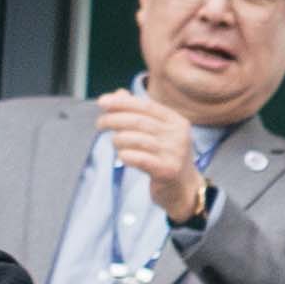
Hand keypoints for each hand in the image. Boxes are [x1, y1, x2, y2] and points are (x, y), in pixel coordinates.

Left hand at [93, 88, 211, 223]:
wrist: (184, 189)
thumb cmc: (166, 157)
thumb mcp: (157, 133)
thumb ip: (138, 113)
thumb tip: (118, 94)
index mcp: (177, 121)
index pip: (146, 106)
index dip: (123, 102)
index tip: (103, 103)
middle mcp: (178, 136)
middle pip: (139, 121)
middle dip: (114, 119)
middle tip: (100, 123)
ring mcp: (174, 154)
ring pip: (136, 139)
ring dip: (118, 139)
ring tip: (114, 143)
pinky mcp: (167, 171)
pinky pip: (138, 158)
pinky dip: (125, 155)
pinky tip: (123, 157)